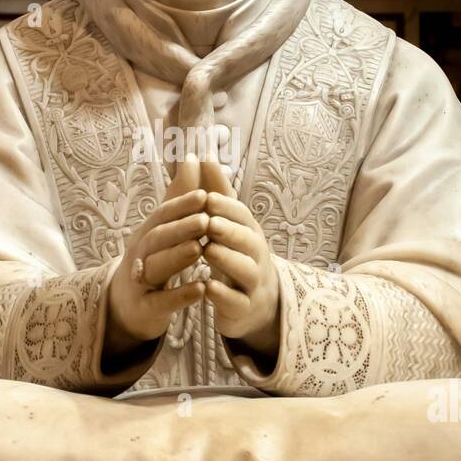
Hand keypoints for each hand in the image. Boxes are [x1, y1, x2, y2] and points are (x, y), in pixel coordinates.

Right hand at [106, 155, 207, 354]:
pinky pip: (161, 302)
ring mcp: (139, 283)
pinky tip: (200, 289)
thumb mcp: (162, 230)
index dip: (181, 205)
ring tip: (199, 248)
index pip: (161, 216)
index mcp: (146, 234)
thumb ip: (178, 196)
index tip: (205, 195)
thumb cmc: (150, 262)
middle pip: (156, 239)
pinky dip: (180, 296)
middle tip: (206, 220)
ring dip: (177, 257)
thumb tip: (192, 155)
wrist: (126, 308)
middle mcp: (139, 255)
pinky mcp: (145, 309)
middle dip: (180, 228)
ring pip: (155, 268)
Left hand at [199, 161, 280, 356]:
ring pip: (245, 270)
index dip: (226, 206)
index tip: (207, 197)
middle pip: (248, 240)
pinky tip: (207, 287)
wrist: (256, 305)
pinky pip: (236, 302)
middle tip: (208, 222)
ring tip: (207, 250)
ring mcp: (252, 284)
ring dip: (226, 259)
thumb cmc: (237, 256)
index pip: (242, 215)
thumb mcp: (229, 224)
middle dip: (229, 230)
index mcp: (248, 233)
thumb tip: (204, 152)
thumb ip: (216, 191)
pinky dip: (223, 295)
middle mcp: (255, 256)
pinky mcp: (243, 309)